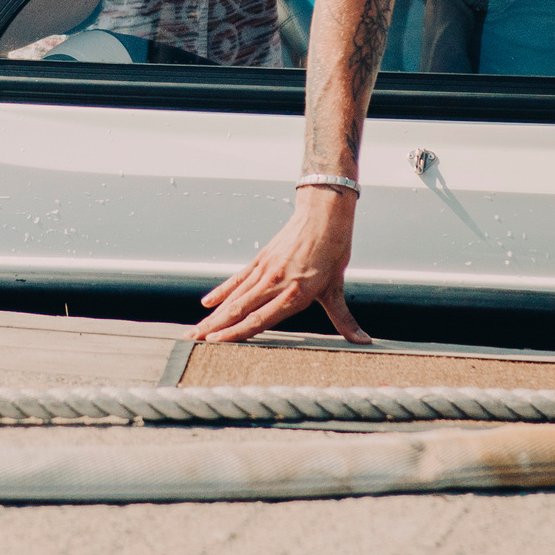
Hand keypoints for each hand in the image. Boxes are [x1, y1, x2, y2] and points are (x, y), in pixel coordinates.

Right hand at [192, 187, 369, 343]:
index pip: (259, 319)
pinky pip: (237, 279)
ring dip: (212, 314)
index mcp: (295, 293)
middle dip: (214, 328)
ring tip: (194, 328)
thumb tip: (364, 341)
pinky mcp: (261, 259)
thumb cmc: (333, 249)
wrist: (323, 212)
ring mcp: (265, 269)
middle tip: (191, 340)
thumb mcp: (337, 287)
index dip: (236, 332)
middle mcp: (276, 283)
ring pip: (234, 297)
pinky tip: (207, 303)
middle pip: (238, 310)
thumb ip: (344, 319)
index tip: (215, 342)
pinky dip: (221, 291)